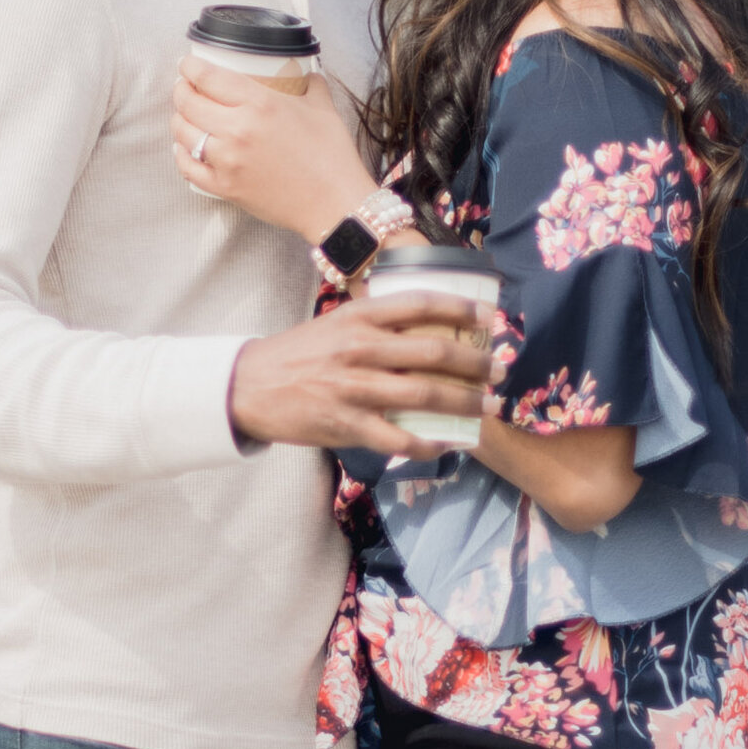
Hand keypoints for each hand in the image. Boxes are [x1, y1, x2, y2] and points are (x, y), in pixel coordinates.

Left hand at [174, 63, 381, 244]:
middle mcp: (238, 129)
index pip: (208, 77)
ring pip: (183, 133)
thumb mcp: (323, 108)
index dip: (190, 67)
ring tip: (185, 115)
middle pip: (188, 102)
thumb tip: (305, 72)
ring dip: (179, 120)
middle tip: (185, 88)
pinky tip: (184, 147)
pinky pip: (188, 167)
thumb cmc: (332, 156)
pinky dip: (181, 154)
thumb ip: (310, 83)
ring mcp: (227, 161)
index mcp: (260, 103)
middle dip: (181, 90)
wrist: (334, 203)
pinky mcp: (225, 187)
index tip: (187, 65)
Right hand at [231, 288, 492, 451]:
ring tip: (487, 406)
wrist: (248, 387)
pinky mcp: (347, 424)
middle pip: (433, 351)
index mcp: (358, 317)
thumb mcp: (334, 324)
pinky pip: (399, 438)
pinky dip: (429, 444)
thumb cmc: (296, 354)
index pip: (420, 304)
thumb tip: (422, 326)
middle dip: (475, 362)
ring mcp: (355, 388)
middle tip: (499, 369)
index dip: (460, 308)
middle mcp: (360, 348)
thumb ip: (374, 323)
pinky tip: (448, 445)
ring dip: (464, 402)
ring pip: (424, 394)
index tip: (488, 318)